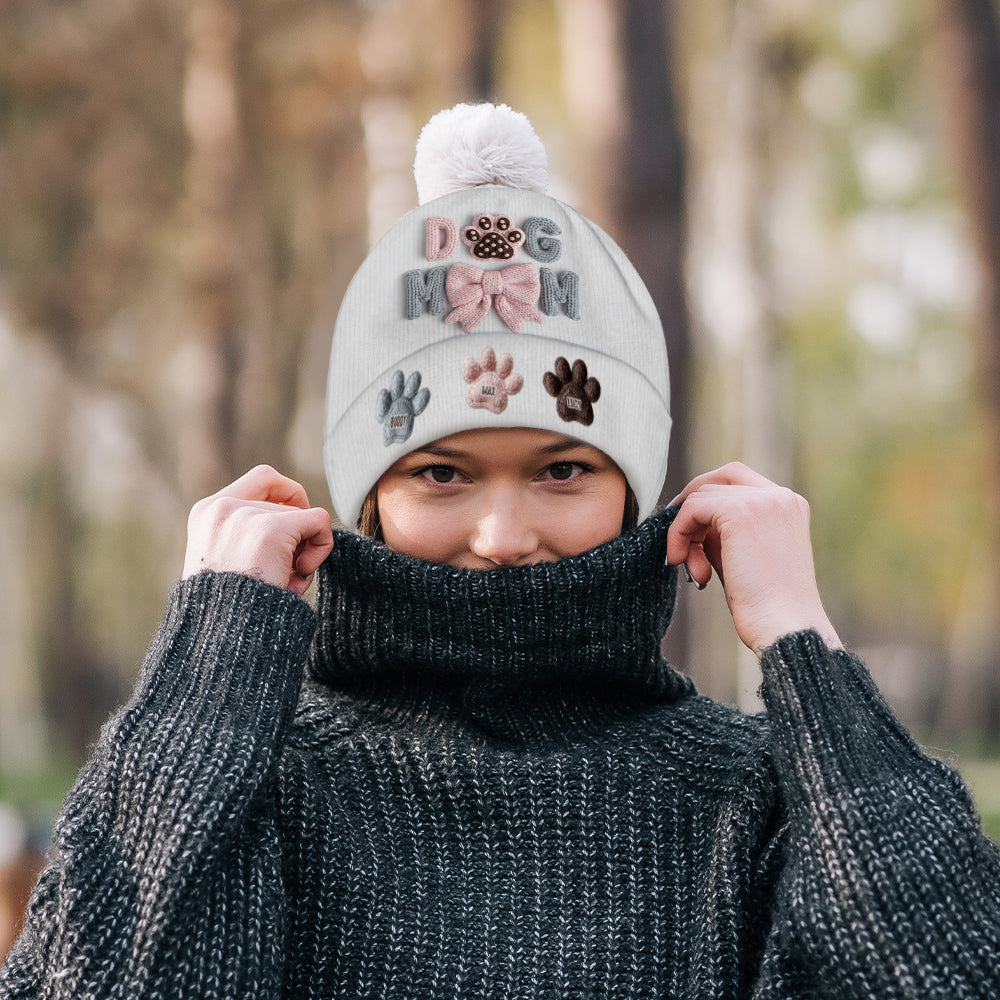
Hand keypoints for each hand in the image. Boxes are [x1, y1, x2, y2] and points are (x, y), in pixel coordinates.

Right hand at [183, 465, 333, 598]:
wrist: (221, 638)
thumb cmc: (230, 611)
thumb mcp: (229, 562)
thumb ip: (249, 535)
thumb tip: (304, 517)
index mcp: (206, 513)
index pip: (262, 479)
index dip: (288, 496)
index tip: (293, 527)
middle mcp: (222, 507)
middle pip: (286, 503)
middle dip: (295, 537)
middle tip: (284, 572)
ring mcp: (246, 516)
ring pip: (303, 517)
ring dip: (303, 551)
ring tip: (283, 582)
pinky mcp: (271, 530)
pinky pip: (319, 521)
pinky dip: (322, 546)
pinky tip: (300, 574)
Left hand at [667, 463, 841, 655]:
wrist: (784, 628)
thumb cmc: (766, 606)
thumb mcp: (743, 557)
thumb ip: (722, 533)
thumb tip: (691, 522)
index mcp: (789, 506)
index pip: (740, 481)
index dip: (708, 499)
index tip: (691, 530)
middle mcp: (780, 496)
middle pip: (721, 477)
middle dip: (693, 504)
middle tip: (678, 537)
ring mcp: (763, 501)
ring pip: (702, 496)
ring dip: (686, 531)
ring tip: (693, 569)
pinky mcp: (741, 512)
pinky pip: (692, 510)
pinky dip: (678, 533)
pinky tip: (680, 561)